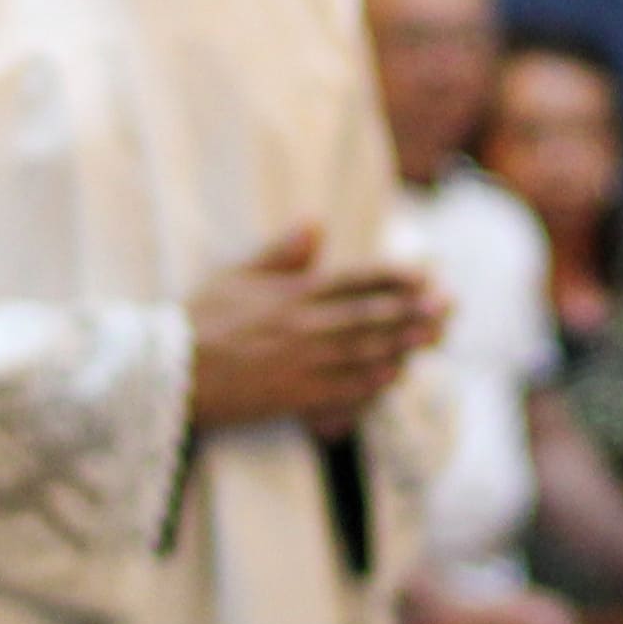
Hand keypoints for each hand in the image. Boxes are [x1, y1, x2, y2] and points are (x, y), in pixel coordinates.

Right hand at [185, 225, 436, 431]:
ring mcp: (303, 365)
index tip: (425, 273)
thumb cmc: (201, 321)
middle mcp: (304, 328)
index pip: (354, 280)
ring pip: (365, 353)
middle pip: (370, 317)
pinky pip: (345, 390)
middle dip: (413, 311)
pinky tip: (394, 376)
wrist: (172, 374)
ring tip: (435, 338)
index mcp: (292, 294)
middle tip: (450, 306)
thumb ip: (280, 253)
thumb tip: (315, 225)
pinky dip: (373, 382)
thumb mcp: (237, 276)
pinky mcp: (296, 398)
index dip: (393, 277)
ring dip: (404, 345)